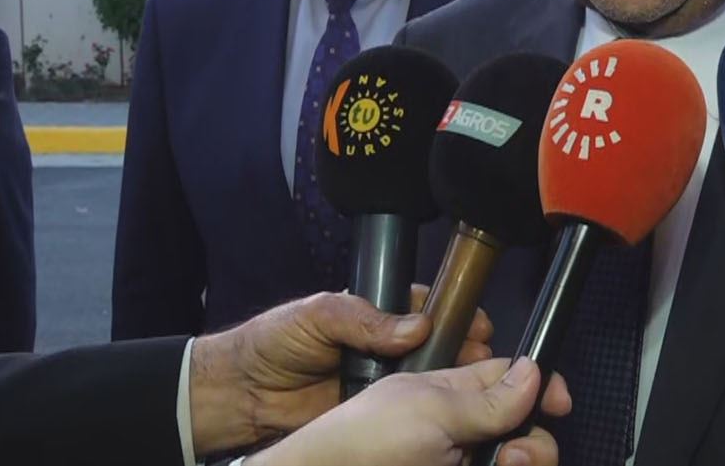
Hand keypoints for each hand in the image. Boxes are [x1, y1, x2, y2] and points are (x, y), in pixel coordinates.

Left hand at [188, 288, 493, 454]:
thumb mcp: (318, 315)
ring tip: (478, 384)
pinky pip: (407, 413)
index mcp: (372, 314)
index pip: (424, 307)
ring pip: (428, 380)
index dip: (453, 313)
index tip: (477, 324)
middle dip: (463, 348)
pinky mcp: (372, 416)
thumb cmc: (273, 342)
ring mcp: (379, 383)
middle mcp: (382, 347)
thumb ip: (364, 318)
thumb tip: (415, 326)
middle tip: (483, 357)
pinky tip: (451, 413)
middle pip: (436, 345)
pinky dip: (430, 413)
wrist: (240, 394)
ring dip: (453, 381)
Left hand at [252, 357, 571, 465]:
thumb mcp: (427, 408)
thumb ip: (484, 396)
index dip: (539, 386)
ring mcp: (452, 458)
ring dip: (523, 460)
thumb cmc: (365, 437)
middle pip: (520, 430)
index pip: (509, 379)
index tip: (560, 402)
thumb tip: (534, 371)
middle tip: (517, 454)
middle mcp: (458, 428)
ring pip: (511, 460)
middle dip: (534, 440)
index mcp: (448, 390)